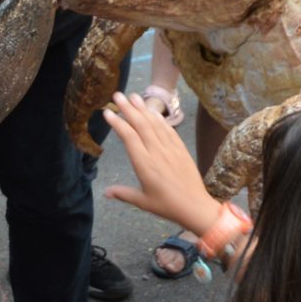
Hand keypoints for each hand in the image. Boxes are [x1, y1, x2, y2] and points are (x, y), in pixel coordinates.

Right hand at [102, 90, 222, 233]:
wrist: (195, 206)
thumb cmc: (167, 206)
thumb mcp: (142, 202)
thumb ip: (123, 193)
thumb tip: (105, 192)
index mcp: (144, 164)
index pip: (128, 137)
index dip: (118, 123)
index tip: (108, 112)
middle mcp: (157, 152)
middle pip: (141, 125)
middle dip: (128, 108)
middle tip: (118, 95)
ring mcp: (170, 149)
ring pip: (155, 124)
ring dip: (143, 108)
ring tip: (133, 96)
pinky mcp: (181, 149)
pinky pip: (169, 130)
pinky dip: (160, 119)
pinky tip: (153, 111)